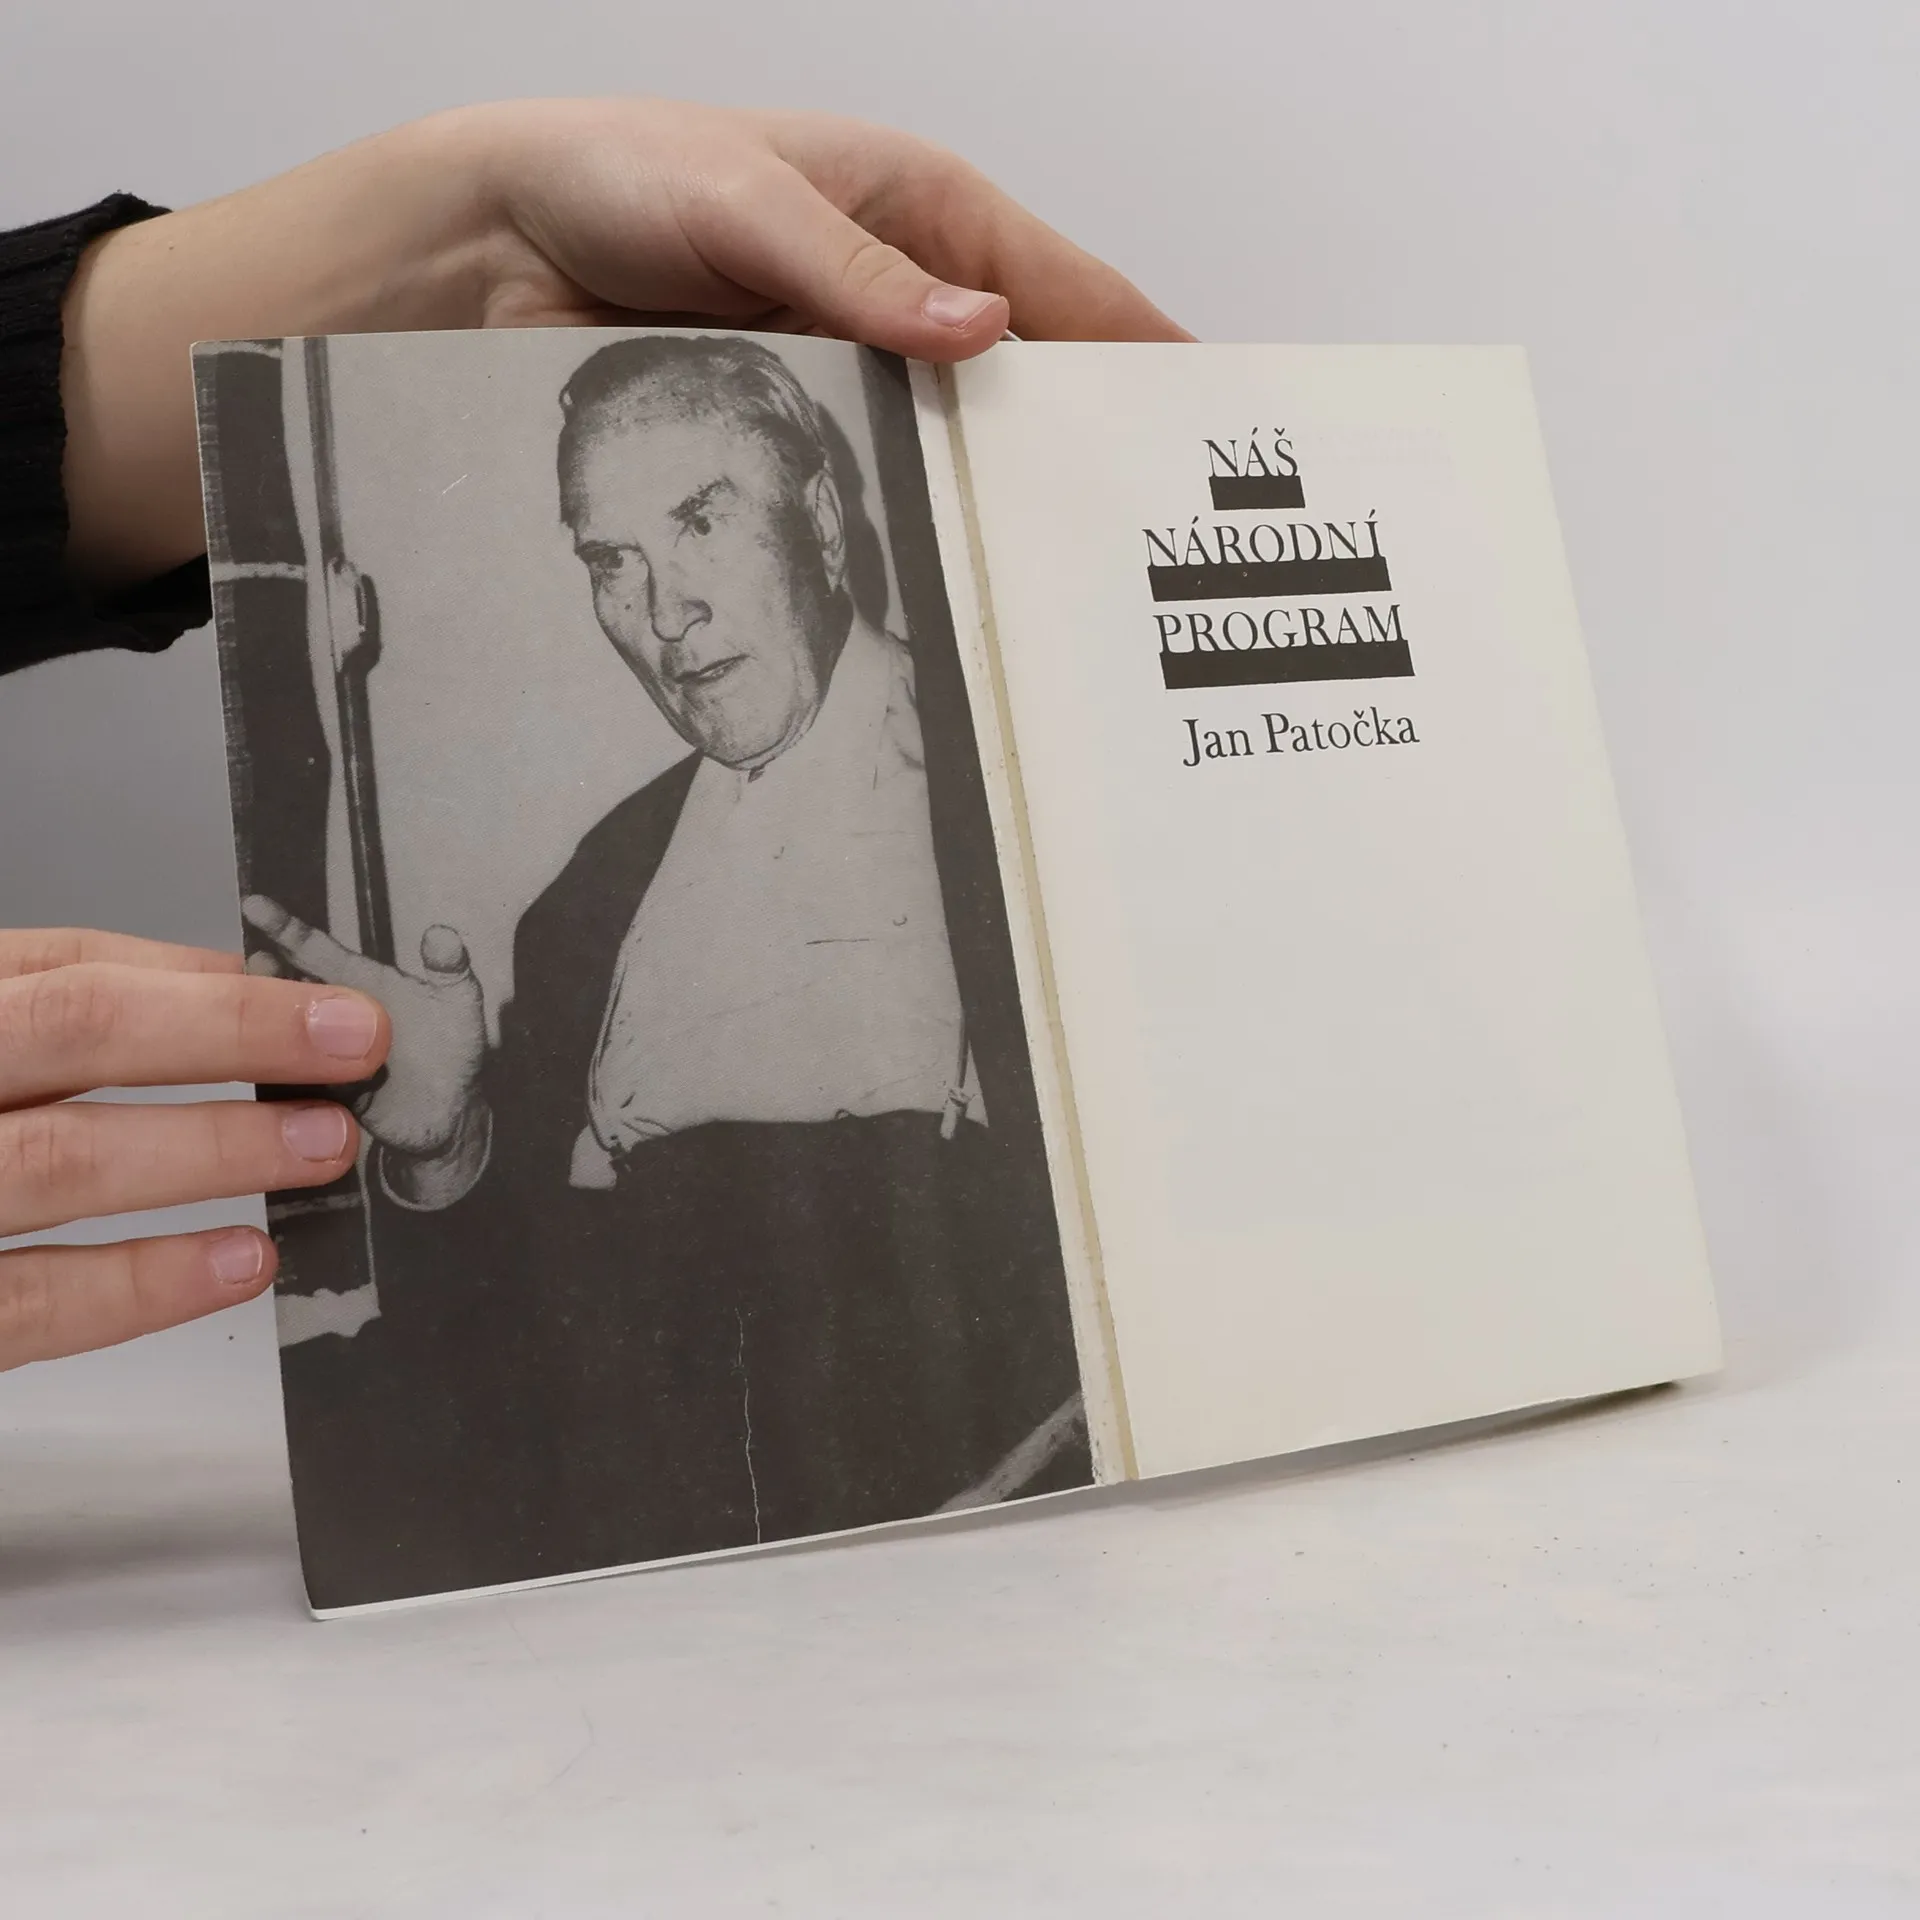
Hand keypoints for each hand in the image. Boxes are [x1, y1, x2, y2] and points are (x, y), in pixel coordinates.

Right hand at [0, 928, 387, 1369]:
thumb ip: (59, 998)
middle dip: (231, 1036)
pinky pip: (22, 1302)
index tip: (331, 1007)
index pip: (64, 973)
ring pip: (57, 1160)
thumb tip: (230, 990)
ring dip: (210, 1151)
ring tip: (319, 1150)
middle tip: (353, 1054)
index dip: (212, 990)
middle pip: (68, 1032)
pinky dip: (141, 1285)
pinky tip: (236, 1261)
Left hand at [60, 97, 1191, 587]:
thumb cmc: (611, 173)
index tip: (1205, 419)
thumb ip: (856, 273)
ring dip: (989, 515)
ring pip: (949, 459)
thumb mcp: (744, 199)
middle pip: (1022, 390)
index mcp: (917, 211)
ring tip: (1056, 588)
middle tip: (1137, 537)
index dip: (1141, 351)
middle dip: (1077, 455)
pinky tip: (937, 588)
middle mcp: (896, 303)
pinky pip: (868, 497)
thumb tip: (976, 330)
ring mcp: (846, 383)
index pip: (1065, 287)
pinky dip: (904, 537)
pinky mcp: (789, 446)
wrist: (481, 257)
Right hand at [240, 899, 487, 1166]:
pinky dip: (283, 1091)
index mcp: (350, 981)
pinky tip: (283, 1091)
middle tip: (259, 968)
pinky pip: (285, 1095)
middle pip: (280, 993)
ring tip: (268, 1029)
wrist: (449, 1116)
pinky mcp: (307, 1104)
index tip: (257, 905)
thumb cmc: (450, 1048)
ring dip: (269, 1039)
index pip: (310, 949)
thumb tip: (444, 937)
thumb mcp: (458, 1003)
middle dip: (266, 981)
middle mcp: (319, 1017)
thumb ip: (449, 969)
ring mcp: (307, 1059)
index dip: (285, 928)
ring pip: (273, 1043)